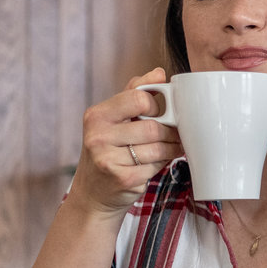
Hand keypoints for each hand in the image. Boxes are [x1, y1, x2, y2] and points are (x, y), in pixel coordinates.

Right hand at [67, 68, 183, 214]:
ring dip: (170, 149)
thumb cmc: (108, 152)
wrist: (93, 195)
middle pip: (153, 127)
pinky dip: (162, 165)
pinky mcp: (122, 179)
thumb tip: (159, 72)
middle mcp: (98, 136)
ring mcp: (108, 159)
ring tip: (169, 148)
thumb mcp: (113, 120)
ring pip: (158, 148)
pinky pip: (156, 167)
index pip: (139, 99)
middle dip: (169, 132)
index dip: (156, 106)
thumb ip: (135, 93)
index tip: (159, 113)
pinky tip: (155, 164)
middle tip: (173, 134)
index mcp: (96, 115)